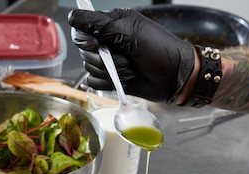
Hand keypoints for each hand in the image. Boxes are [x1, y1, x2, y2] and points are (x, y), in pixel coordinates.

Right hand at [68, 8, 194, 102]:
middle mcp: (107, 42)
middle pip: (84, 51)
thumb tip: (73, 16)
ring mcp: (109, 62)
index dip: (87, 39)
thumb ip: (98, 23)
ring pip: (90, 68)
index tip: (100, 44)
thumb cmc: (159, 49)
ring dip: (112, 71)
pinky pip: (94, 82)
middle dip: (104, 58)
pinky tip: (126, 79)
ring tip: (131, 68)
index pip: (82, 29)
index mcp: (111, 25)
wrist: (174, 76)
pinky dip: (109, 83)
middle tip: (125, 56)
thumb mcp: (128, 30)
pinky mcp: (111, 79)